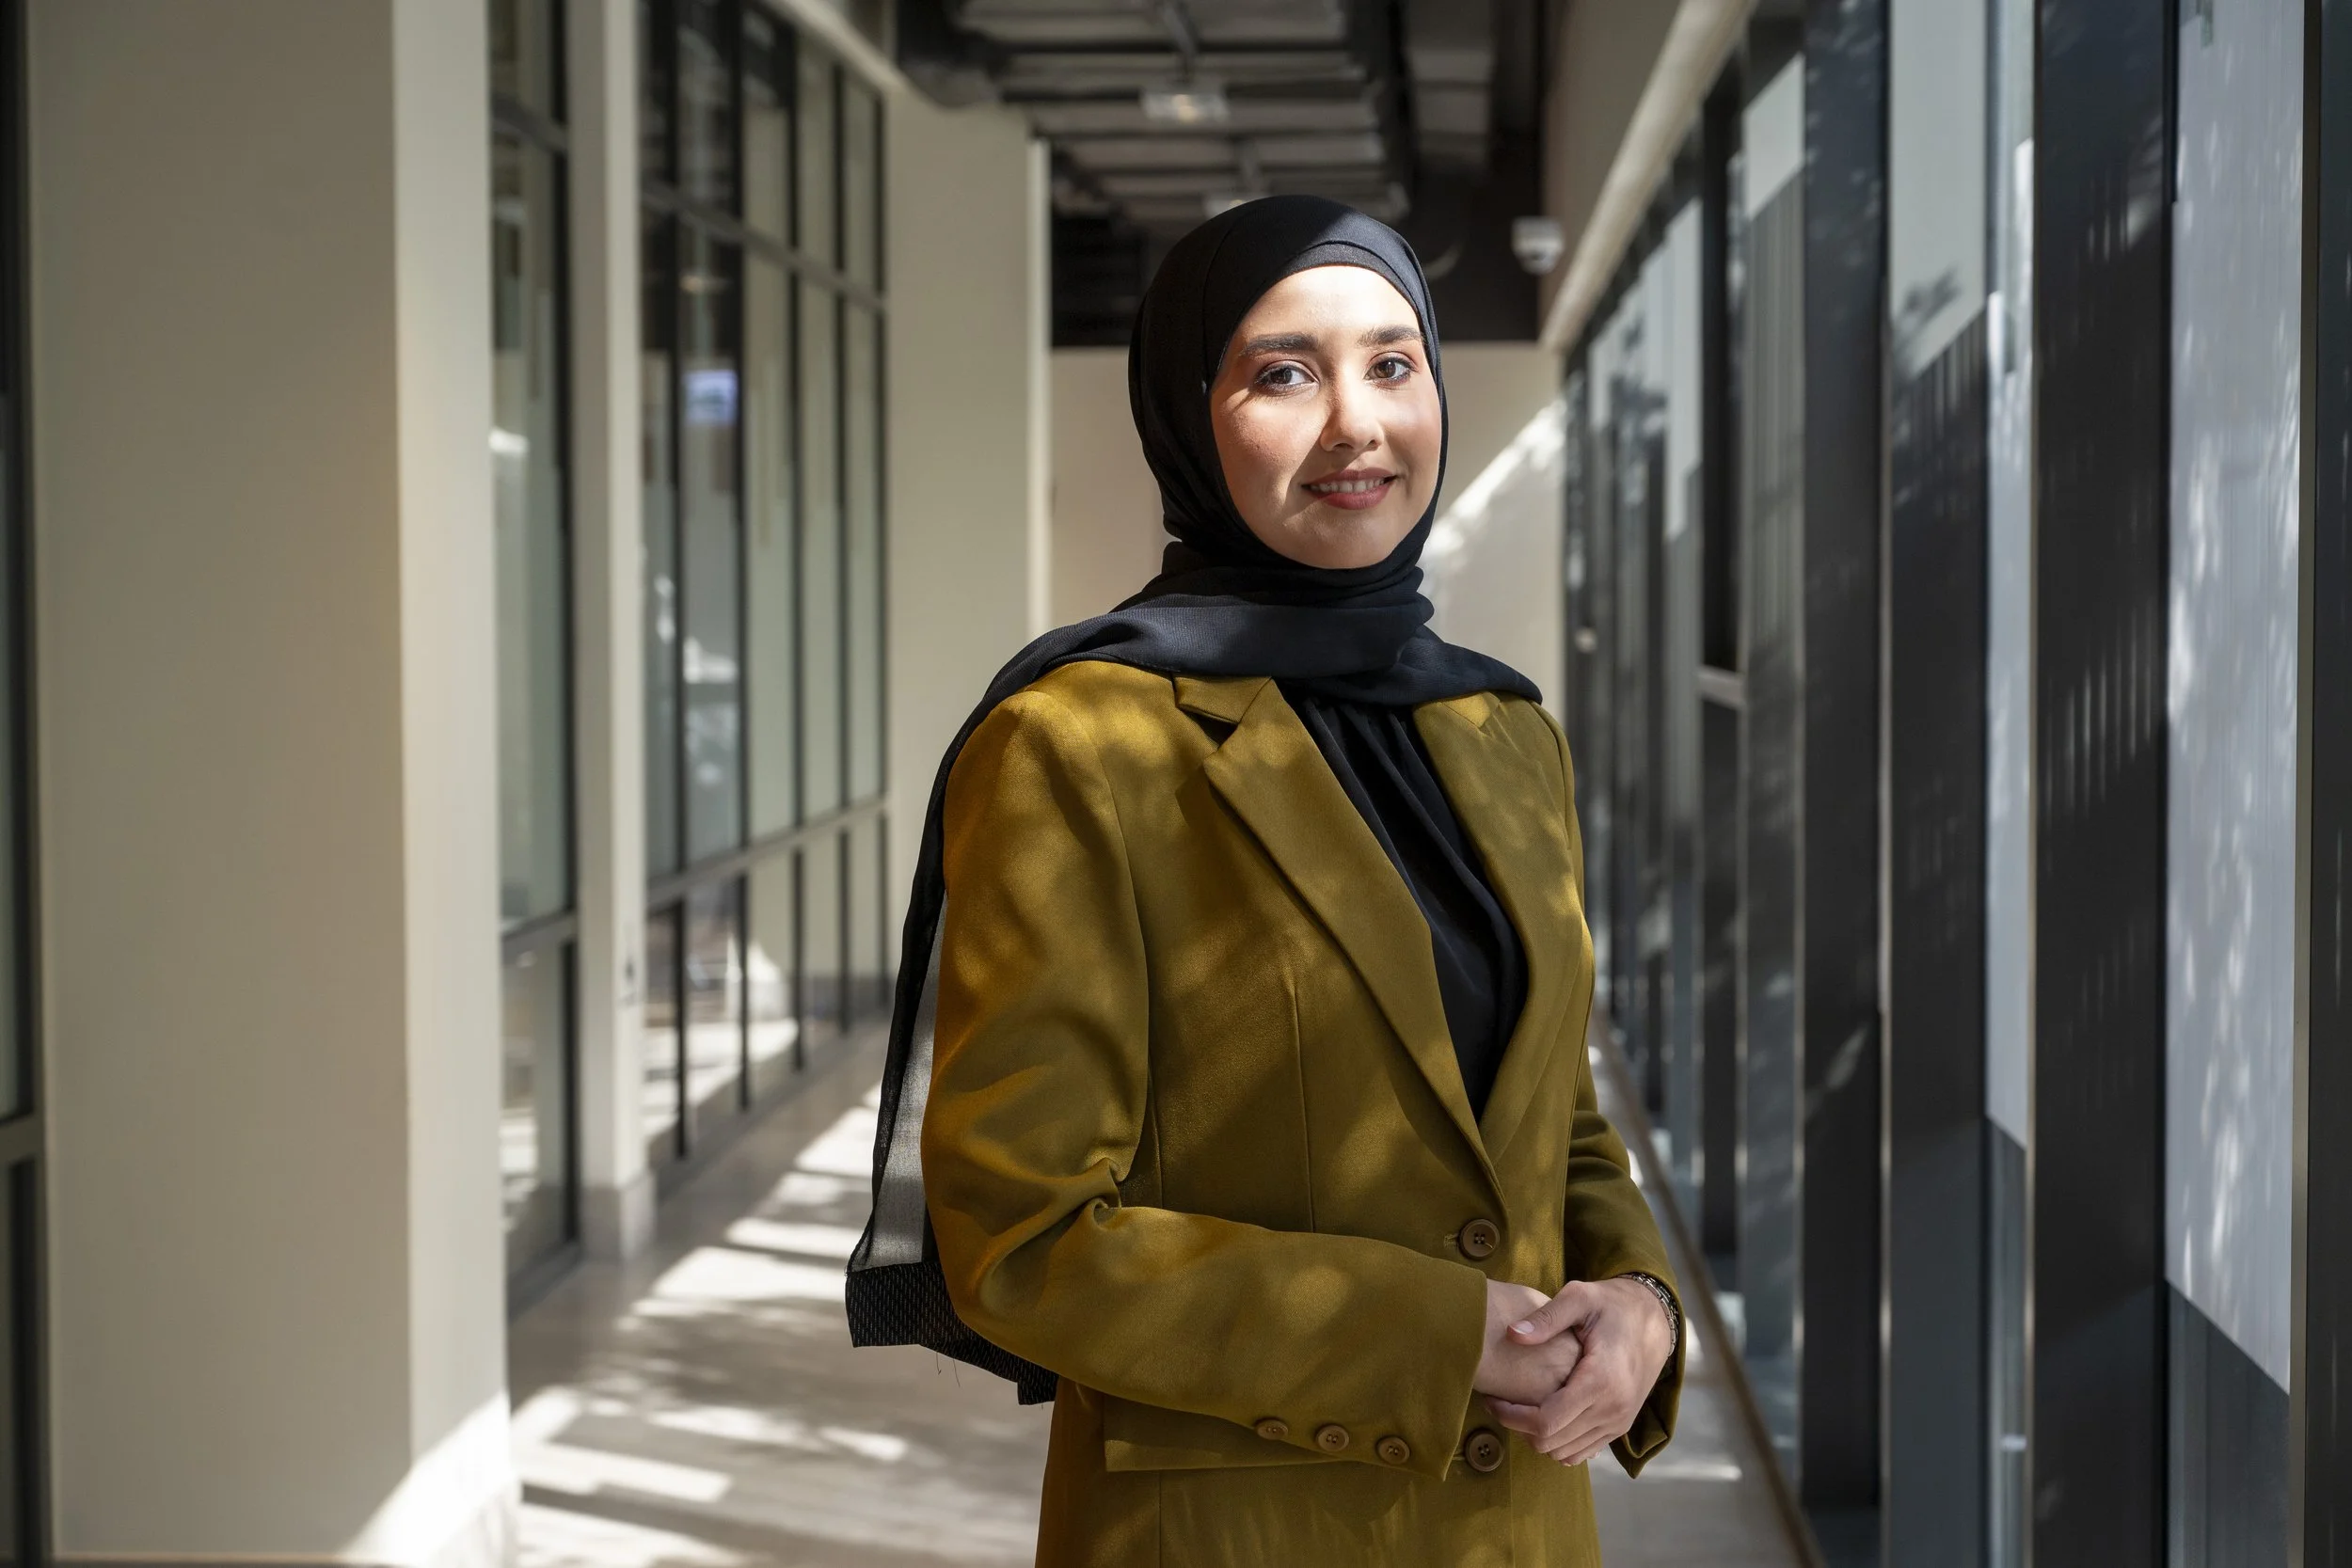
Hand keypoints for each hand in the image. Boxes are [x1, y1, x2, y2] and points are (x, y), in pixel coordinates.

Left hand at [1482, 1276, 1674, 1466]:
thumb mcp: (1580, 1297)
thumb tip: (1512, 1335)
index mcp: (1601, 1381)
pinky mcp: (1620, 1427)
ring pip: (1565, 1454)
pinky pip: (1582, 1451)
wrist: (1656, 1320)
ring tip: (1521, 1407)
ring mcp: (1619, 1422)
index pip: (1546, 1422)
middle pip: (1551, 1443)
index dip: (1511, 1416)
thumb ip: (1546, 1318)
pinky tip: (1545, 1413)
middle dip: (1518, 1427)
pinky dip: (1558, 1441)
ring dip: (1537, 1437)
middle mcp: (1613, 1409)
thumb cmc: (1613, 1305)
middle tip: (1501, 1401)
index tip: (1492, 1399)